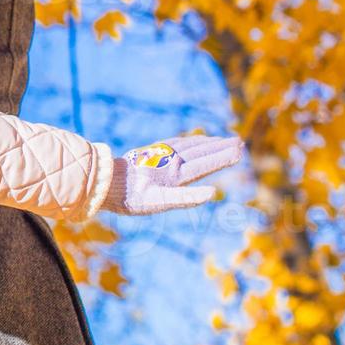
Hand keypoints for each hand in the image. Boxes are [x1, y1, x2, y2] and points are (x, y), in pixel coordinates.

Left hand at [105, 135, 243, 215]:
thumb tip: (213, 192)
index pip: (206, 164)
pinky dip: (191, 142)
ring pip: (190, 146)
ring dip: (208, 143)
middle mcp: (171, 161)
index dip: (223, 158)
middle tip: (240, 142)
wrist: (104, 182)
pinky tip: (194, 141)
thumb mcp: (158, 203)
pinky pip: (177, 144)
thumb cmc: (131, 198)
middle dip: (221, 147)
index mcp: (176, 175)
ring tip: (223, 141)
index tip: (240, 150)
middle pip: (201, 152)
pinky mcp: (152, 153)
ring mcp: (161, 155)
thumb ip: (186, 198)